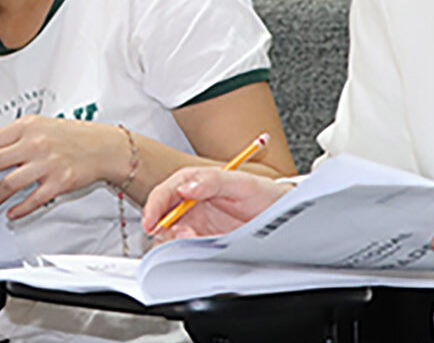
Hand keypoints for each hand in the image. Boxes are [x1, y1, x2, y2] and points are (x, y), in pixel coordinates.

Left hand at [0, 117, 127, 218]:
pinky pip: (32, 200)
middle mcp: (35, 144)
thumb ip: (14, 139)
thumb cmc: (71, 136)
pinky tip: (12, 212)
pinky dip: (19, 209)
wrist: (104, 146)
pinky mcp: (59, 183)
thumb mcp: (40, 127)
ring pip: (10, 183)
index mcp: (27, 127)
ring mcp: (47, 164)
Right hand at [142, 166, 290, 241]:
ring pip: (170, 234)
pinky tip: (196, 248)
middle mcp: (191, 203)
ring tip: (191, 240)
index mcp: (194, 182)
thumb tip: (187, 187)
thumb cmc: (263, 193)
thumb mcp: (241, 183)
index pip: (165, 193)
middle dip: (163, 228)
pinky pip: (185, 248)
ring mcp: (197, 222)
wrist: (282, 214)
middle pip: (162, 216)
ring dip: (173, 240)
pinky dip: (184, 251)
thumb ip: (213, 181)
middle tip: (181, 235)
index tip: (152, 221)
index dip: (154, 207)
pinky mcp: (204, 240)